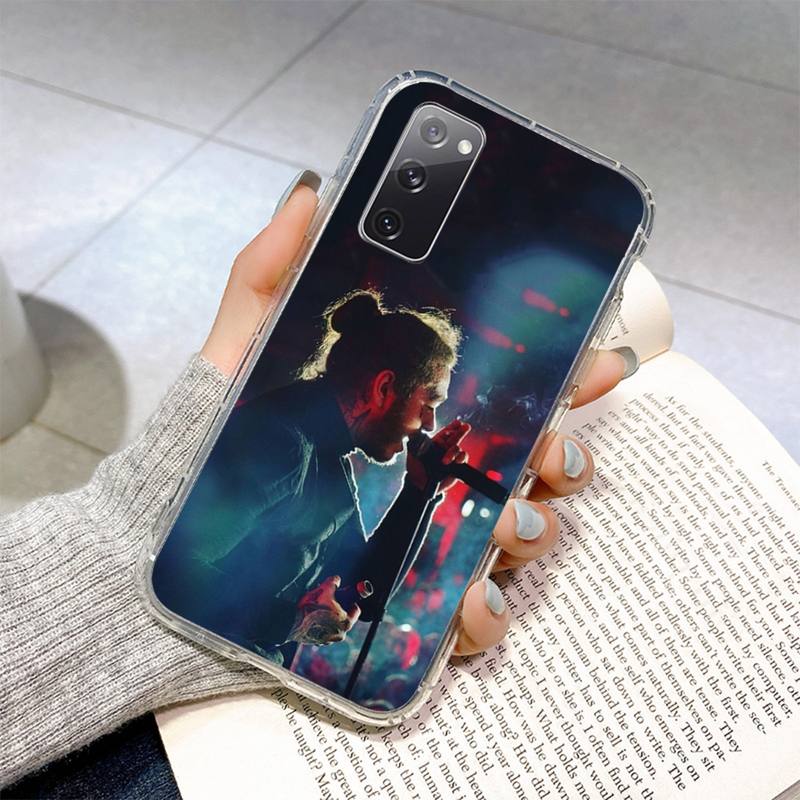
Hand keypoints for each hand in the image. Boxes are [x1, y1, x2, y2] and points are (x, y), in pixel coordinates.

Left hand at [201, 175, 633, 659]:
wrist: (179, 536)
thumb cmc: (223, 440)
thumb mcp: (244, 353)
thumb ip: (271, 276)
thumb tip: (307, 196)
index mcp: (419, 412)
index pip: (510, 390)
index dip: (565, 374)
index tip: (595, 361)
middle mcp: (439, 473)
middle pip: (536, 464)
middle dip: (563, 453)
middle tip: (547, 448)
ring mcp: (432, 539)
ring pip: (520, 537)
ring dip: (528, 528)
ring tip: (497, 520)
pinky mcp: (412, 604)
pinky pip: (472, 618)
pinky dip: (483, 615)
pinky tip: (466, 604)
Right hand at [287, 575, 360, 644]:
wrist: (290, 622)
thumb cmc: (310, 607)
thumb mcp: (325, 589)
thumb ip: (334, 582)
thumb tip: (337, 579)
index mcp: (346, 623)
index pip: (356, 610)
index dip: (351, 600)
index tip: (344, 595)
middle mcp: (339, 634)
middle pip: (344, 617)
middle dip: (338, 608)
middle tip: (330, 600)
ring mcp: (328, 640)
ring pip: (333, 624)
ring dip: (329, 616)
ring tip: (320, 606)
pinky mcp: (317, 642)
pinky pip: (323, 631)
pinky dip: (321, 624)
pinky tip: (313, 615)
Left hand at [406, 419, 470, 492]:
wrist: (419, 484)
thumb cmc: (415, 468)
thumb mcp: (412, 452)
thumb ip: (414, 442)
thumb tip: (414, 432)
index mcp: (436, 443)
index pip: (446, 432)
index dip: (452, 427)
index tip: (457, 423)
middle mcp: (445, 449)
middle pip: (456, 437)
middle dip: (461, 431)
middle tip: (465, 426)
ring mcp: (452, 457)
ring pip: (458, 449)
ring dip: (454, 452)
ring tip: (445, 460)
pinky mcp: (456, 467)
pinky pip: (462, 459)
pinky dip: (461, 458)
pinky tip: (456, 461)